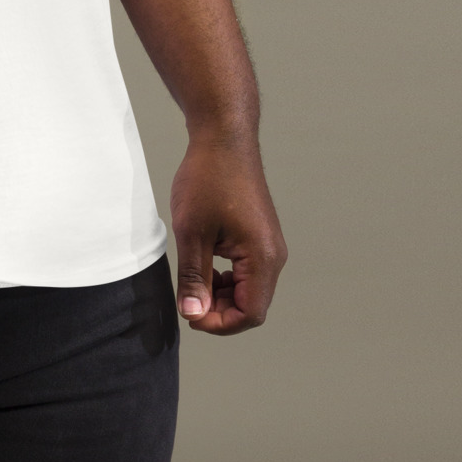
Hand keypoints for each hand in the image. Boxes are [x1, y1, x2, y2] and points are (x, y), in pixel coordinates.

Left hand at [170, 130, 286, 334]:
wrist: (223, 138)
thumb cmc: (208, 178)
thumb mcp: (192, 231)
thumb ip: (193, 276)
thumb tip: (193, 313)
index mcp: (263, 258)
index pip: (250, 314)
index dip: (219, 323)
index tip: (189, 313)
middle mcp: (274, 256)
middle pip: (251, 305)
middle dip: (218, 309)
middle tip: (187, 297)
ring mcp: (269, 246)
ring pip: (248, 290)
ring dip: (220, 294)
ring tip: (193, 278)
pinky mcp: (260, 237)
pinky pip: (247, 271)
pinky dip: (225, 277)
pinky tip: (204, 263)